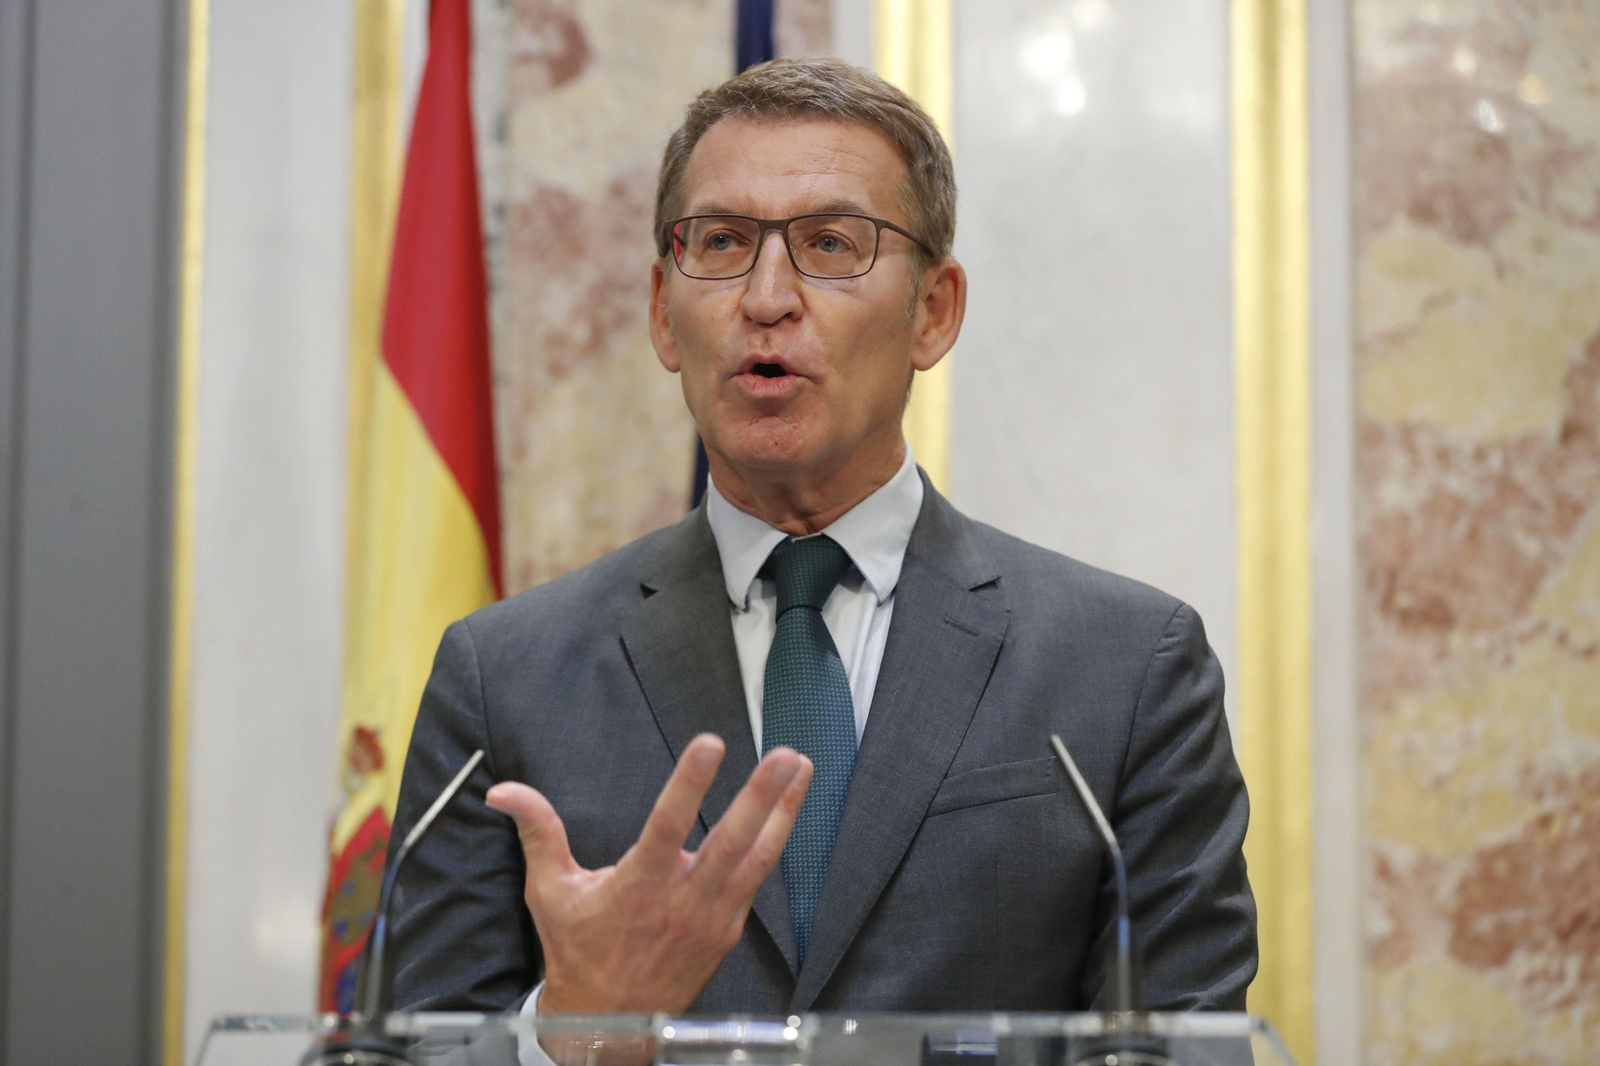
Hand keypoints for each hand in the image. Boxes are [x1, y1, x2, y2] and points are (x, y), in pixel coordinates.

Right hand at [485, 733, 812, 1015]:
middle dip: (760, 796)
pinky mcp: (727, 928)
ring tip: (801, 768)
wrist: (609, 1023)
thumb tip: (504, 791)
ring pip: (756, 858)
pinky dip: (775, 842)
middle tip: (783, 756)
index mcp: (637, 886)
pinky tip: (788, 810)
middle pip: (730, 842)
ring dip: (783, 812)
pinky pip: (757, 879)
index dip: (690, 783)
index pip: (667, 825)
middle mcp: (681, 900)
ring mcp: (711, 916)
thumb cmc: (578, 951)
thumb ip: (538, 832)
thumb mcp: (550, 891)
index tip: (709, 744)